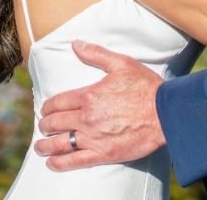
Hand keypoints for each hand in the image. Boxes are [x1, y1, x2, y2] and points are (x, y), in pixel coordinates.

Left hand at [34, 41, 165, 170]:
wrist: (165, 113)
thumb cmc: (145, 87)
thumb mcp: (121, 64)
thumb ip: (96, 54)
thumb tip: (75, 44)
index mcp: (88, 96)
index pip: (58, 103)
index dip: (48, 107)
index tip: (46, 110)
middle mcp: (86, 118)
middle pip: (55, 123)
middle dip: (45, 125)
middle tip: (43, 126)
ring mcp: (93, 137)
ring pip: (59, 143)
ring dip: (45, 145)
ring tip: (40, 147)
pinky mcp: (103, 153)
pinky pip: (74, 161)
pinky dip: (59, 163)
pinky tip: (52, 163)